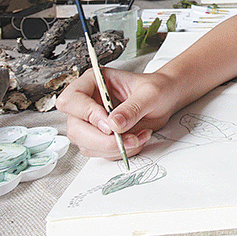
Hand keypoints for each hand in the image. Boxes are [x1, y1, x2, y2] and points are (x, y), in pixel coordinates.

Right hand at [56, 67, 177, 159]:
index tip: (109, 124)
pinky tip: (138, 139)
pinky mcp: (101, 138)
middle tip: (128, 138)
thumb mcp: (150, 93)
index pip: (70, 100)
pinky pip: (102, 153)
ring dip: (115, 148)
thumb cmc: (157, 88)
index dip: (86, 114)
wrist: (166, 99)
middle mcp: (88, 102)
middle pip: (75, 129)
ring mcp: (92, 122)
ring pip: (87, 145)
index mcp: (92, 82)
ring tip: (139, 136)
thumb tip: (114, 125)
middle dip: (103, 140)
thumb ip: (132, 108)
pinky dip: (121, 151)